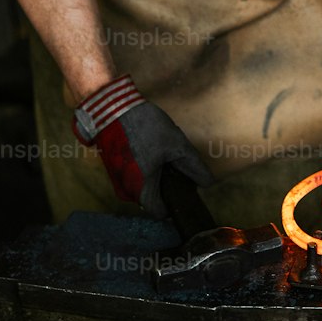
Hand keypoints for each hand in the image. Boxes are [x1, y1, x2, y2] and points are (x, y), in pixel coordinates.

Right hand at [72, 75, 212, 217]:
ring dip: (155, 175)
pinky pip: (134, 177)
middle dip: (166, 184)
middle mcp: (126, 191)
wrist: (112, 108)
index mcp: (141, 191)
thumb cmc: (145, 127)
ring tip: (159, 152)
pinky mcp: (113, 170)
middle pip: (154, 198)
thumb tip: (208, 183)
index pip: (162, 212)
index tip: (184, 185)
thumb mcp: (177, 145)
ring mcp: (117, 181)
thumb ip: (194, 167)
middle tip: (172, 161)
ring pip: (144, 186)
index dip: (176, 201)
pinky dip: (144, 168)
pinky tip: (148, 149)